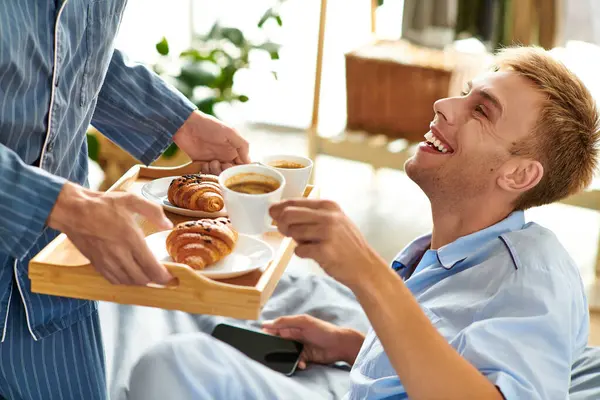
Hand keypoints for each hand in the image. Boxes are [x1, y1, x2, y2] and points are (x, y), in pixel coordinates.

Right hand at [47, 182, 173, 284]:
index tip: (171, 277)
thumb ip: (154, 211)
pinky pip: (114, 280)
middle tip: (162, 276)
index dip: (163, 277)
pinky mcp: (97, 264)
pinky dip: (125, 281)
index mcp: (131, 239)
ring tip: (148, 274)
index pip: (151, 267)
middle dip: (155, 280)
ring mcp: (107, 261)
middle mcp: (119, 254)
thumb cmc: (103, 204)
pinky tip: (131, 274)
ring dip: (141, 281)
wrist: (73, 211)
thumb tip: (168, 225)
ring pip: (128, 282)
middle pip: (142, 279)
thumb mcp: (132, 199)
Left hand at [173, 111, 250, 172]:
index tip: (234, 168)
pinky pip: (207, 174)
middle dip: (227, 172)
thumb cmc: (209, 125)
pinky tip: (204, 164)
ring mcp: (213, 160)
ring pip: (219, 175)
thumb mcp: (230, 132)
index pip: (242, 166)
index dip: (240, 170)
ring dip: (216, 171)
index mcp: (234, 149)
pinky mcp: (201, 164)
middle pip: (231, 173)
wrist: (185, 125)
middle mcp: (225, 156)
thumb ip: (243, 145)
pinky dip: (206, 172)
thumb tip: (250, 161)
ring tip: (211, 162)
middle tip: (221, 164)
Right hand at [262, 314, 363, 368]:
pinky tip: (302, 364)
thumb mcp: (303, 322)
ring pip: (286, 353)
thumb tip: (265, 324)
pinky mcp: (305, 357)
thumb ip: (285, 322)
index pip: (276, 328)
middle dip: (275, 347)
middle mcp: (295, 336)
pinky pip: (295, 361)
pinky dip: (296, 363)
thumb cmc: (322, 330)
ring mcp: (300, 347)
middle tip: (271, 353)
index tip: (260, 339)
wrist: (340, 345)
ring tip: (291, 358)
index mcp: (293, 325)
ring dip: (286, 357)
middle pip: (279, 342)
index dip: (267, 333)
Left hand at [269, 199, 387, 287]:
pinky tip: (314, 254)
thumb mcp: (333, 221)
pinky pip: (299, 250)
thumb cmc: (346, 244)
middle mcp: (328, 216)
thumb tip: (278, 213)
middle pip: (289, 214)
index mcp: (328, 205)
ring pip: (293, 232)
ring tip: (308, 244)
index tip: (272, 213)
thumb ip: (310, 216)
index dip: (279, 208)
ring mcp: (327, 232)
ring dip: (295, 240)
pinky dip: (302, 253)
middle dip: (281, 224)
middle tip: (285, 232)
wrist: (364, 265)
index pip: (295, 201)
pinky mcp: (324, 250)